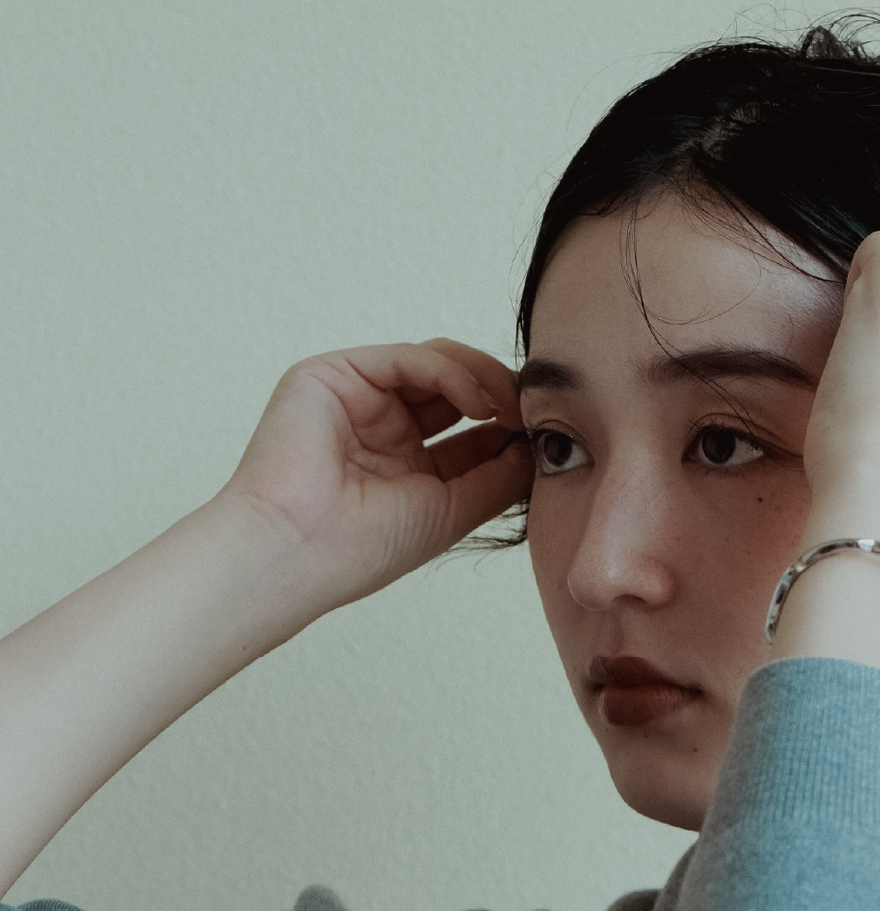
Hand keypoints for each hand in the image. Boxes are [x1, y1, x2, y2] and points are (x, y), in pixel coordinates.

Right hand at [221, 338, 533, 608]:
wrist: (297, 553)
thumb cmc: (361, 548)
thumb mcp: (453, 509)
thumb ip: (499, 475)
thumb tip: (542, 448)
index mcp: (407, 460)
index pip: (472, 425)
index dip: (513, 424)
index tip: (551, 435)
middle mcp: (383, 424)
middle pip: (458, 386)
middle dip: (504, 395)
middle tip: (540, 413)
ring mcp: (358, 397)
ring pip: (438, 363)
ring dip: (486, 379)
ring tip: (514, 408)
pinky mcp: (334, 374)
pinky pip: (408, 356)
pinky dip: (452, 372)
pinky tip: (480, 402)